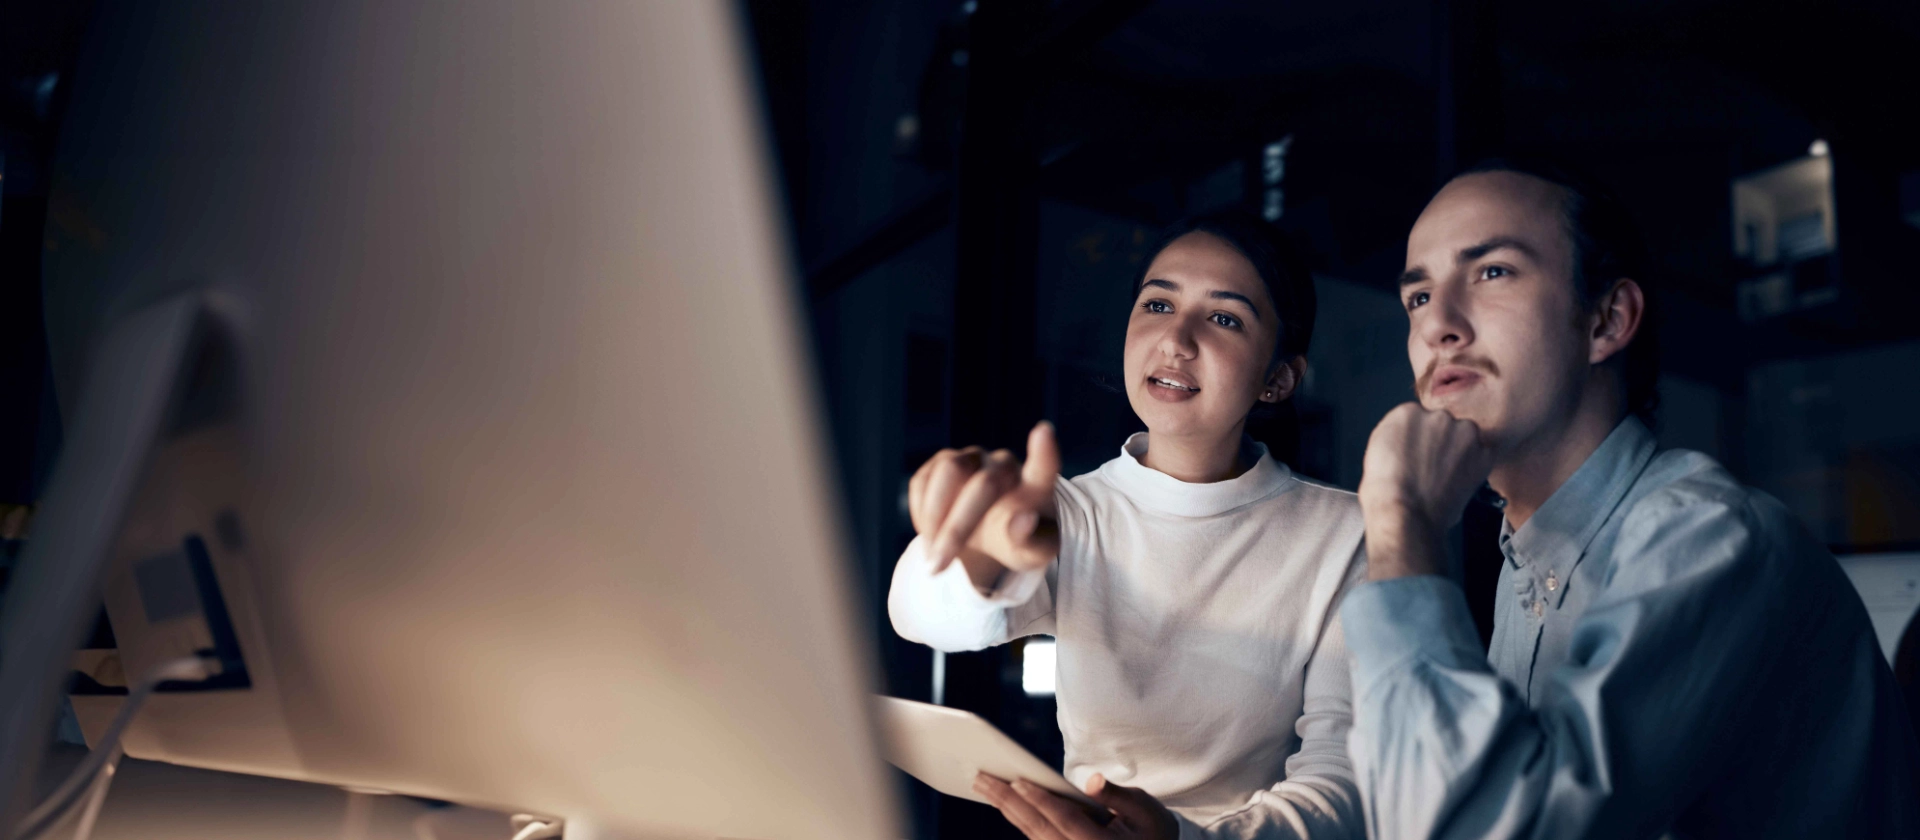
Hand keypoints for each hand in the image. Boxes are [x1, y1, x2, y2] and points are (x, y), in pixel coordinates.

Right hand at [907, 422, 1061, 585]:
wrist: (991, 534)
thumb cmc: (1017, 543)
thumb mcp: (1029, 554)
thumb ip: (1031, 542)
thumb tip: (1021, 520)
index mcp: (1036, 488)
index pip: (1044, 466)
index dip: (1044, 452)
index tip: (1043, 433)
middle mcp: (1004, 465)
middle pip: (982, 485)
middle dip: (956, 529)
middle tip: (938, 568)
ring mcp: (972, 458)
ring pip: (947, 471)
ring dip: (934, 518)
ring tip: (933, 558)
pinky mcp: (942, 462)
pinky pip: (923, 482)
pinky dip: (922, 514)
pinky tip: (932, 536)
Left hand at [973, 772, 1178, 839]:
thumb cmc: (1151, 828)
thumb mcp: (1144, 807)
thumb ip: (1116, 795)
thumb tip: (1091, 781)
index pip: (1067, 821)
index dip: (1042, 801)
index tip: (1018, 781)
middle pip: (1039, 829)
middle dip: (1008, 802)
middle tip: (981, 778)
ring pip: (1033, 835)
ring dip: (1007, 809)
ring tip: (984, 785)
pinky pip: (1037, 838)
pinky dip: (1019, 819)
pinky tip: (1002, 800)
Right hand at [1357, 402, 1492, 577]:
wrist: (1406, 514)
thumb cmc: (1388, 491)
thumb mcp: (1379, 450)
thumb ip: (1402, 435)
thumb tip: (1416, 438)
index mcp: (1407, 413)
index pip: (1420, 418)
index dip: (1420, 439)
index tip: (1419, 452)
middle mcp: (1437, 416)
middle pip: (1444, 423)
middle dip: (1441, 442)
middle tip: (1431, 466)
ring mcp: (1463, 432)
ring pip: (1465, 436)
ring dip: (1459, 451)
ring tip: (1444, 476)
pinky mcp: (1483, 451)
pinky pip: (1483, 453)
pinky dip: (1475, 466)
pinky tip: (1457, 481)